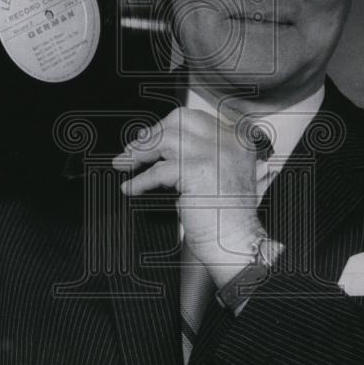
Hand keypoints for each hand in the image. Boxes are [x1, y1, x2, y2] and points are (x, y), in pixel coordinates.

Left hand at [112, 108, 263, 282]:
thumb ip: (198, 155)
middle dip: (151, 134)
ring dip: (140, 153)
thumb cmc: (228, 219)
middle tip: (132, 151)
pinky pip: (158, 170)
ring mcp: (215, 154)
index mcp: (237, 139)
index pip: (195, 119)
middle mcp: (229, 142)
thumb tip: (157, 144)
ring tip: (126, 165)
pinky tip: (132, 188)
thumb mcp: (219, 175)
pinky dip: (140, 180)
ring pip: (165, 139)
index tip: (147, 138)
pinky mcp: (198, 172)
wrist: (237, 245)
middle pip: (179, 120)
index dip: (166, 127)